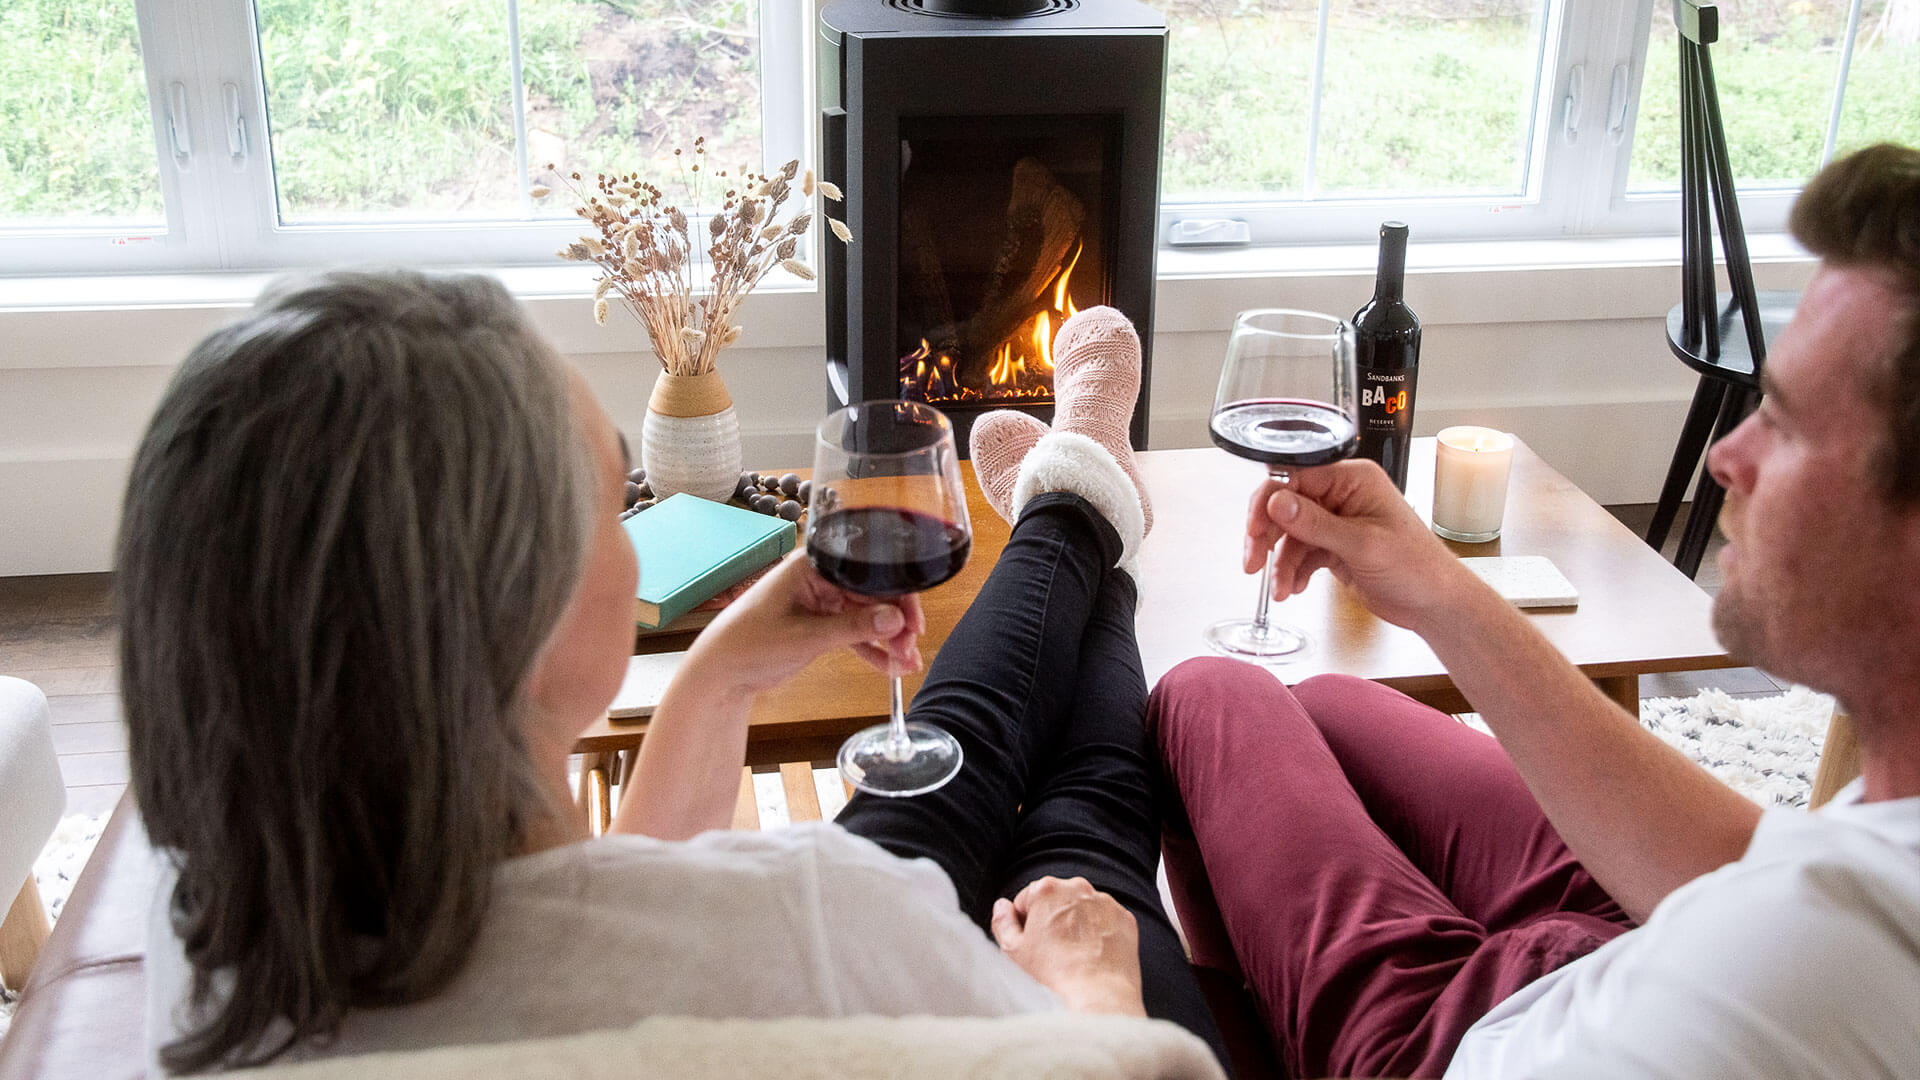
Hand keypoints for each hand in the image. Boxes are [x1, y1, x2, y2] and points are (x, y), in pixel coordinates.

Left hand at [688, 549, 924, 696]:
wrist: (721, 672)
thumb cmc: (749, 643)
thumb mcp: (804, 637)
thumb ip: (852, 627)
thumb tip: (895, 619)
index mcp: (812, 566)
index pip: (866, 571)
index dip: (896, 594)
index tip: (912, 622)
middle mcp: (821, 578)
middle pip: (873, 594)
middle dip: (895, 622)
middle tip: (910, 648)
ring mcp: (822, 602)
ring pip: (868, 616)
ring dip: (889, 639)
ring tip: (907, 663)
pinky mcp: (821, 625)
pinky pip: (855, 634)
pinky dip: (872, 650)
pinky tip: (891, 667)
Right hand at [989, 877, 1144, 1017]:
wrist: (1098, 996)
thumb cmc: (1053, 976)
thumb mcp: (1013, 951)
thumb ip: (1002, 922)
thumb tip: (1003, 907)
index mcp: (1046, 889)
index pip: (1027, 898)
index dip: (1025, 922)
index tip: (1032, 942)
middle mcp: (1078, 888)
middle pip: (1056, 899)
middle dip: (1052, 919)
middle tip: (1051, 951)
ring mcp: (1105, 902)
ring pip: (1083, 909)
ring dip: (1077, 924)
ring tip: (1074, 956)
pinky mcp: (1125, 918)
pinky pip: (1106, 921)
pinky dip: (1100, 933)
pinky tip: (1093, 956)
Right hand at [1243, 459, 1480, 631]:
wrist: (1434, 603)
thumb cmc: (1416, 567)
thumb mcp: (1362, 545)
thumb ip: (1315, 523)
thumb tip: (1277, 502)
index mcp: (1353, 480)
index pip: (1295, 478)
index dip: (1269, 503)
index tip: (1255, 530)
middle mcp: (1342, 495)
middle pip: (1286, 505)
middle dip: (1267, 535)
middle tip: (1253, 562)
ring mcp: (1337, 522)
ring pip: (1290, 534)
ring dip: (1279, 563)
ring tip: (1280, 589)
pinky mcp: (1335, 546)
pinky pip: (1301, 553)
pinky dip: (1292, 571)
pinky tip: (1293, 588)